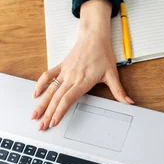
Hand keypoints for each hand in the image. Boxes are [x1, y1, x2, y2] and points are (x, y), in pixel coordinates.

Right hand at [32, 0, 133, 129]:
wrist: (94, 37)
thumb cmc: (103, 54)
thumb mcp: (113, 74)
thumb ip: (119, 91)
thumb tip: (129, 102)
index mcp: (83, 81)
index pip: (68, 99)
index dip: (60, 111)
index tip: (53, 122)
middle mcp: (72, 77)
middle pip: (56, 98)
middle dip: (47, 113)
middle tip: (41, 126)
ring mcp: (65, 72)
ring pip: (50, 89)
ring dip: (41, 103)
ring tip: (34, 115)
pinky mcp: (61, 66)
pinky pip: (48, 76)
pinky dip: (40, 84)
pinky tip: (35, 94)